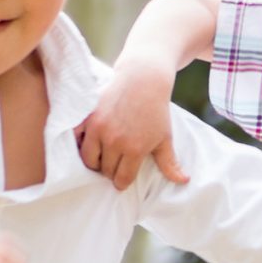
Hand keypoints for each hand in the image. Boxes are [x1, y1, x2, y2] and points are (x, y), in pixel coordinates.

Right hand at [74, 57, 188, 191]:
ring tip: (101, 157)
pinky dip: (80, 144)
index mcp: (135, 149)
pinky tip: (89, 143)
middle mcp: (115, 141)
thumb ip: (169, 163)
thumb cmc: (156, 110)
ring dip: (94, 162)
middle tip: (113, 166)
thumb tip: (184, 181)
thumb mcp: (165, 138)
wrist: (142, 79)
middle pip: (105, 170)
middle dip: (109, 172)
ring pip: (88, 159)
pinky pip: (77, 140)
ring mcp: (99, 129)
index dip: (122, 183)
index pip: (121, 179)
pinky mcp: (87, 117)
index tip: (122, 180)